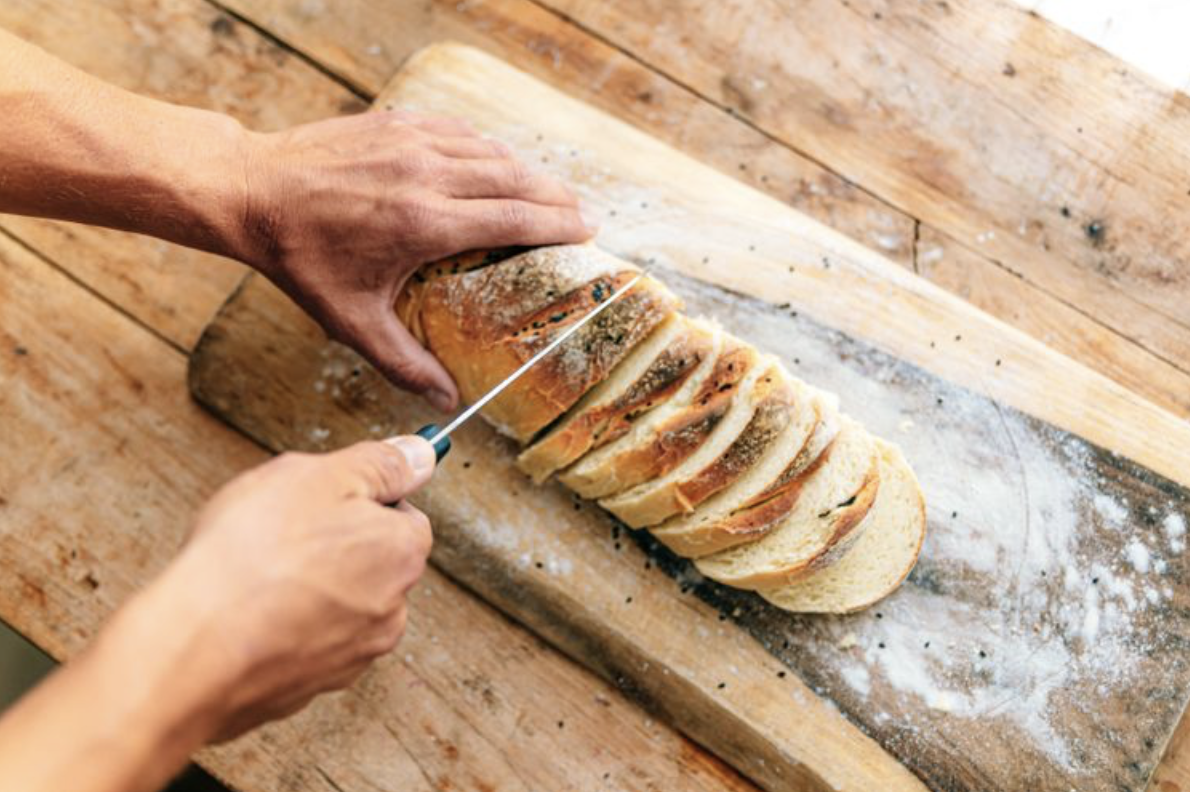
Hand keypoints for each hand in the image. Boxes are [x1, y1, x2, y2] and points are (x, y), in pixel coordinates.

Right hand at [163, 437, 435, 739]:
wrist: (195, 649)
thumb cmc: (253, 556)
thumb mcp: (320, 476)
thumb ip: (380, 464)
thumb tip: (419, 454)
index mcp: (402, 554)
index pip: (404, 516)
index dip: (359, 500)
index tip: (321, 498)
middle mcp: (391, 611)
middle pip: (371, 561)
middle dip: (333, 543)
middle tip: (280, 532)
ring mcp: (351, 656)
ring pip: (337, 604)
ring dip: (307, 587)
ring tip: (256, 574)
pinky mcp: (309, 687)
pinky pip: (302, 643)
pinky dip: (282, 626)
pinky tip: (245, 612)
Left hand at [239, 110, 595, 411]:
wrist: (251, 191)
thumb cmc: (301, 259)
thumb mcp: (351, 321)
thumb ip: (404, 363)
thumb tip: (448, 402)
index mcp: (423, 223)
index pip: (513, 218)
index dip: (559, 223)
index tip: (589, 231)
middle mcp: (426, 174)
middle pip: (516, 179)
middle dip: (559, 196)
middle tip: (584, 215)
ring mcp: (412, 142)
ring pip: (492, 151)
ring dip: (528, 172)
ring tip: (550, 193)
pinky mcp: (397, 122)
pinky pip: (460, 132)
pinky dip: (489, 148)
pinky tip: (498, 163)